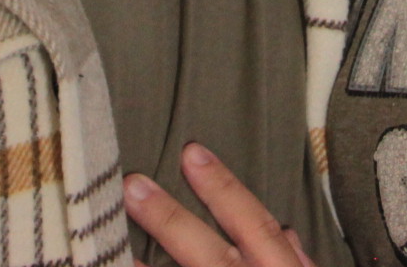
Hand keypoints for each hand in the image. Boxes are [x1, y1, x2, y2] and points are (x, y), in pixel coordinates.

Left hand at [123, 143, 317, 266]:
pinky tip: (118, 264)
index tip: (192, 152)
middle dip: (170, 218)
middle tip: (133, 184)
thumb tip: (288, 232)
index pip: (255, 225)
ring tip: (109, 235)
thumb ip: (298, 260)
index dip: (223, 187)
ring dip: (144, 262)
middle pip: (208, 252)